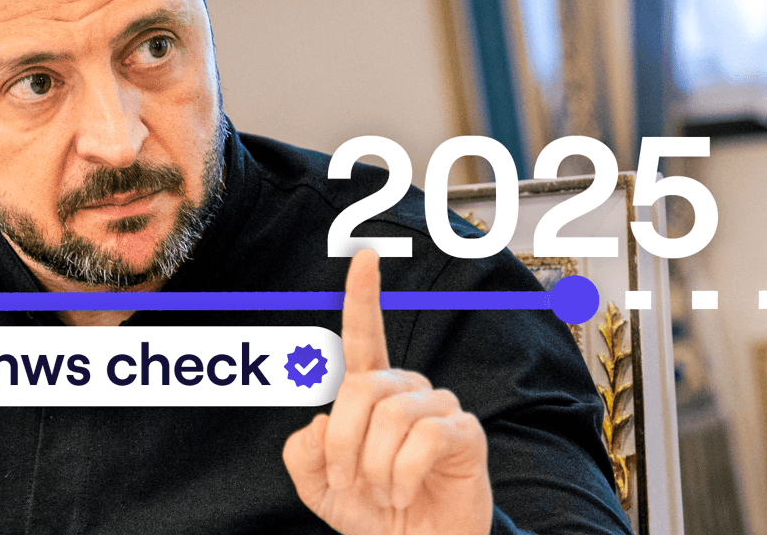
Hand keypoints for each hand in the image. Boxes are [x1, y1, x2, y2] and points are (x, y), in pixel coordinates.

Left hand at [282, 249, 491, 534]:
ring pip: (390, 414)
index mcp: (369, 392)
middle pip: (360, 387)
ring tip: (380, 490)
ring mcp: (438, 408)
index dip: (362, 296)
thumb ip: (302, 454)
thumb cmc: (372, 513)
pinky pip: (424, 437)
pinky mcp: (465, 433)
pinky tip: (404, 491)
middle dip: (342, 442)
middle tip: (346, 482)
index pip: (364, 336)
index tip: (363, 258)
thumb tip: (318, 418)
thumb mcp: (318, 488)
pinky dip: (402, 473)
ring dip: (372, 465)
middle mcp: (404, 390)